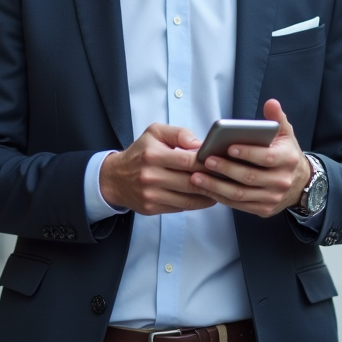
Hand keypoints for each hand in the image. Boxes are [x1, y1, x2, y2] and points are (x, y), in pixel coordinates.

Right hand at [100, 123, 215, 214]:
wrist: (115, 177)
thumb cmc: (140, 152)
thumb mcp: (155, 133)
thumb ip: (178, 133)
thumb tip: (199, 144)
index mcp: (153, 155)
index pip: (188, 161)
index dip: (207, 163)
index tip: (221, 162)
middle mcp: (150, 176)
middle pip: (191, 182)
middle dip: (212, 180)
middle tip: (227, 177)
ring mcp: (151, 195)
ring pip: (188, 199)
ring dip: (208, 195)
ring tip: (220, 188)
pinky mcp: (151, 208)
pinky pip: (180, 207)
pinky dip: (196, 203)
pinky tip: (205, 197)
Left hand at [190, 99, 311, 217]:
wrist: (301, 184)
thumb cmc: (286, 154)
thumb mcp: (286, 135)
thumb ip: (277, 118)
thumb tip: (271, 103)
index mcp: (287, 160)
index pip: (266, 158)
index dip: (248, 153)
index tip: (229, 147)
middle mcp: (281, 181)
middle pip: (250, 177)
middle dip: (226, 169)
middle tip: (207, 161)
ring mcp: (272, 198)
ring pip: (241, 194)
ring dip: (217, 186)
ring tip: (197, 177)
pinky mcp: (264, 209)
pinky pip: (239, 205)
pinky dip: (221, 197)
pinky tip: (206, 188)